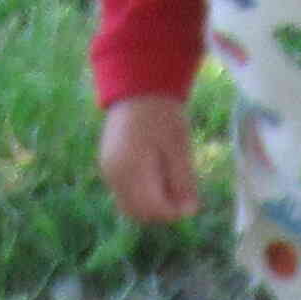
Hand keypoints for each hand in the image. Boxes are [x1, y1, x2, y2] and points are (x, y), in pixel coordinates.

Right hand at [100, 95, 199, 223]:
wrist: (137, 86)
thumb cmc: (162, 113)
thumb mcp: (179, 147)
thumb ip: (183, 181)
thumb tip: (190, 212)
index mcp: (130, 170)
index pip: (153, 209)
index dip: (175, 212)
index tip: (193, 203)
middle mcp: (113, 176)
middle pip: (139, 212)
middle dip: (163, 211)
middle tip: (183, 196)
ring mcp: (108, 172)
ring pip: (130, 206)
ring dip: (152, 205)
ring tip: (172, 184)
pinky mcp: (108, 166)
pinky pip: (125, 193)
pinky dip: (142, 194)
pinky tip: (158, 176)